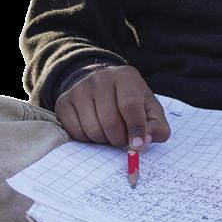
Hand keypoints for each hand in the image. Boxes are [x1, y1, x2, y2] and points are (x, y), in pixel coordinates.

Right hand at [55, 64, 170, 149]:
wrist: (102, 86)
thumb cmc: (131, 101)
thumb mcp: (150, 110)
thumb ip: (157, 127)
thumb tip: (144, 141)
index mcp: (126, 76)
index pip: (130, 105)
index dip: (136, 129)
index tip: (137, 145)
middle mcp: (100, 78)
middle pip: (110, 121)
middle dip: (119, 139)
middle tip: (122, 138)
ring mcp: (79, 88)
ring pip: (92, 129)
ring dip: (103, 140)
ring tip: (108, 131)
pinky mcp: (64, 101)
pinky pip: (75, 132)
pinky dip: (87, 139)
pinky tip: (93, 128)